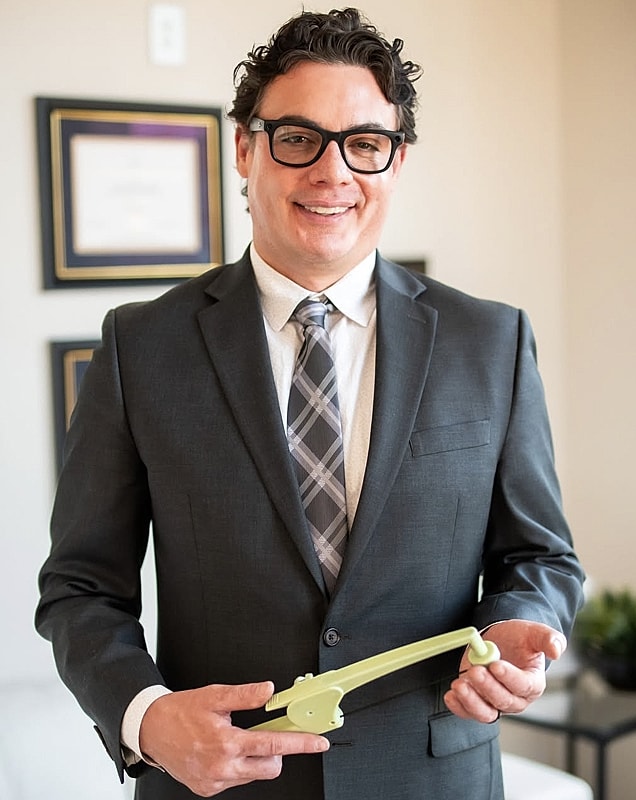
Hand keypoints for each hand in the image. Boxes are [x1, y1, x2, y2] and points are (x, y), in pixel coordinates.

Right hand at [139, 681, 329, 796]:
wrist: (152, 729)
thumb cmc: (181, 711)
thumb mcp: (214, 696)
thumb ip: (245, 695)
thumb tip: (269, 690)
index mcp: (226, 742)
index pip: (273, 744)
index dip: (300, 744)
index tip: (318, 743)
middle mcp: (222, 767)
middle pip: (270, 767)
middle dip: (276, 752)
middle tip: (266, 733)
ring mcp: (214, 781)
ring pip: (253, 774)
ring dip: (255, 758)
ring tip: (236, 738)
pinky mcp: (207, 789)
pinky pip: (236, 780)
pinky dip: (238, 766)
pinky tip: (223, 751)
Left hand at [443, 620, 565, 723]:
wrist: (502, 639)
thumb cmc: (520, 638)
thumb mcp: (535, 633)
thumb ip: (548, 639)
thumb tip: (557, 651)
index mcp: (533, 683)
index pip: (524, 686)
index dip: (510, 678)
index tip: (495, 665)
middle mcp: (516, 698)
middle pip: (504, 701)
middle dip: (487, 687)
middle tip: (475, 671)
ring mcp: (496, 702)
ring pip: (486, 712)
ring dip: (471, 702)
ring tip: (459, 685)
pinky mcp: (479, 701)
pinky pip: (469, 712)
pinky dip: (459, 707)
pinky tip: (451, 696)